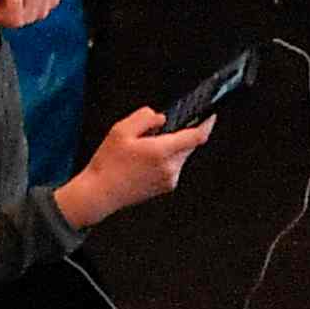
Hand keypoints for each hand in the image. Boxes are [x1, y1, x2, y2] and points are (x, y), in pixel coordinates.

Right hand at [58, 105, 210, 227]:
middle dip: (182, 134)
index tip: (210, 114)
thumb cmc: (107, 164)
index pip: (197, 136)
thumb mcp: (120, 130)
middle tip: (159, 130)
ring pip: (182, 156)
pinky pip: (174, 167)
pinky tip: (145, 160)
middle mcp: (170, 167)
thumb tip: (161, 118)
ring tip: (145, 148)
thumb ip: (145, 117)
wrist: (99, 194)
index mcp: (161, 151)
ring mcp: (169, 179)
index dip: (206, 123)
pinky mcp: (165, 187)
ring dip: (172, 147)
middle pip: (190, 145)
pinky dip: (166, 159)